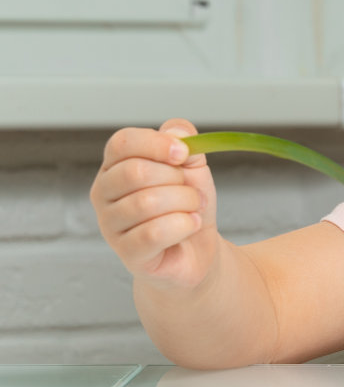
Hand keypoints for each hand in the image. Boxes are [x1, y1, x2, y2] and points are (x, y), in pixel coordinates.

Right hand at [91, 118, 220, 291]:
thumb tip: (177, 132)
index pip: (122, 143)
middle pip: (136, 172)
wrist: (197, 248)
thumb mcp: (192, 165)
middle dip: (177, 179)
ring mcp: (110, 226)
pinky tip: (190, 225)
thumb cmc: (187, 204)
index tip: (184, 154)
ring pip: (147, 202)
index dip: (157, 144)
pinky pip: (154, 233)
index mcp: (115, 167)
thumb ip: (185, 141)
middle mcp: (103, 194)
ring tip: (193, 209)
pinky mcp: (127, 253)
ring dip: (185, 203)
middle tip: (190, 190)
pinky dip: (183, 225)